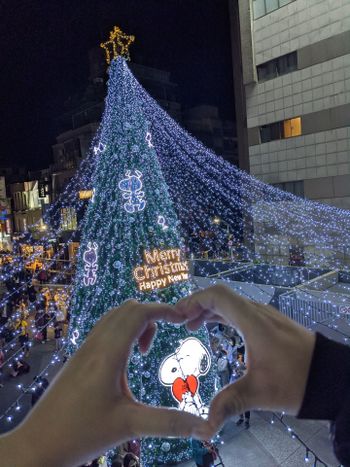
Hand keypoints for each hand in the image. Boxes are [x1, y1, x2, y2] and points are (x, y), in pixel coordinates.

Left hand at [0, 301, 211, 466]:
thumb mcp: (129, 426)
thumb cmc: (80, 434)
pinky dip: (122, 330)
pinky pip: (104, 329)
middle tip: (169, 333)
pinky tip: (127, 357)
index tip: (183, 318)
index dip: (164, 309)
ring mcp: (84, 349)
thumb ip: (169, 423)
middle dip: (152, 314)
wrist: (37, 444)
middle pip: (127, 309)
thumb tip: (206, 429)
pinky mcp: (79, 357)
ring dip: (136, 322)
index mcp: (108, 353)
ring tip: (146, 348)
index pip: (139, 313)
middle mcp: (95, 344)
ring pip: (114, 317)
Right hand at [176, 285, 315, 430]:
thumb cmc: (296, 380)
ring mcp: (265, 316)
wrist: (330, 377)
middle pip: (221, 296)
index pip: (217, 295)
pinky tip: (215, 327)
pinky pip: (240, 311)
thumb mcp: (259, 393)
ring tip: (191, 325)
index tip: (178, 315)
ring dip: (209, 310)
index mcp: (252, 321)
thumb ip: (229, 403)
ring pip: (231, 303)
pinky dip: (222, 315)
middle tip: (178, 322)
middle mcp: (257, 313)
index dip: (194, 300)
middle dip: (197, 305)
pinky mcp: (269, 324)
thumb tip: (204, 426)